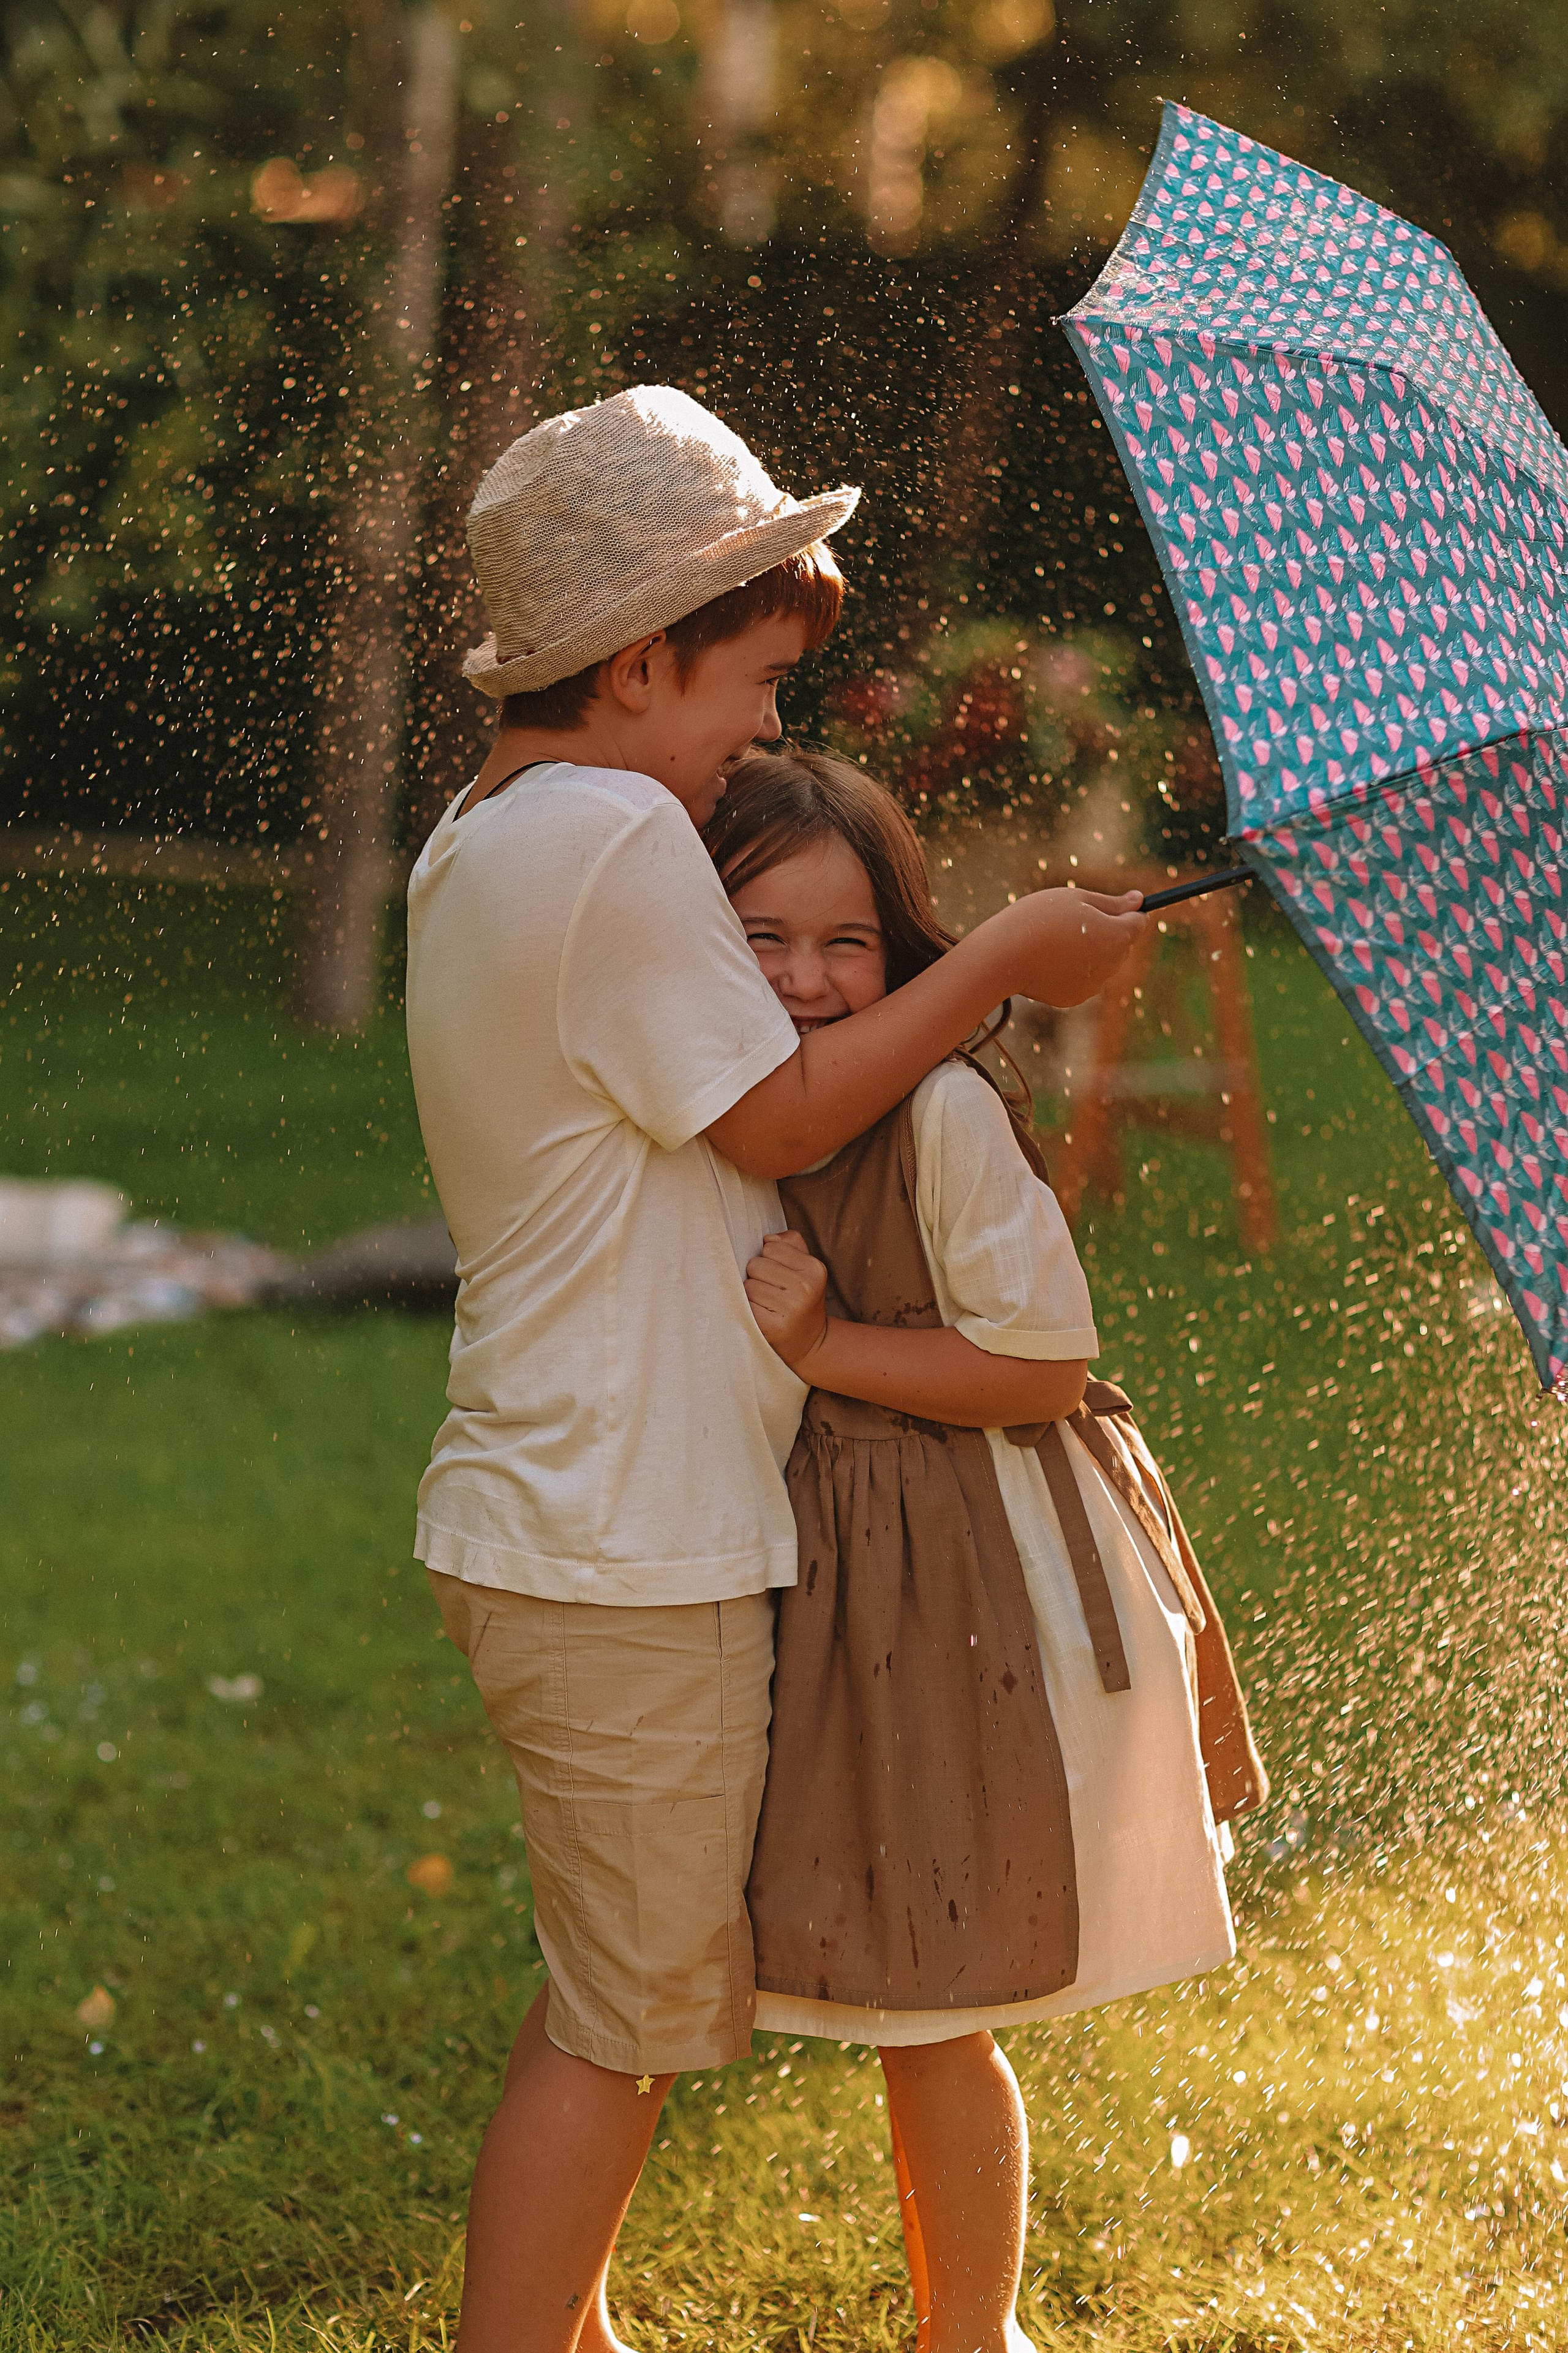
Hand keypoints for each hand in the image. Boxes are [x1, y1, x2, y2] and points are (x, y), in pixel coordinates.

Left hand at [744, 1230, 827, 1374]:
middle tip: (772, 1292)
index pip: (770, 1247)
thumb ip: (790, 1243)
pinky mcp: (773, 1327)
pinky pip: (745, 1305)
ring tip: (768, 1305)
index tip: (780, 1275)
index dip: (769, 1260)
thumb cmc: (802, 1298)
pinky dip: (748, 1310)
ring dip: (752, 1294)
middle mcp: (805, 1288)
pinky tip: (762, 1316)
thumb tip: (767, 1238)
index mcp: (814, 1268)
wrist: (811, 1343)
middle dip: (759, 1276)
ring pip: (748, 1285)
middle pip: (756, 1264)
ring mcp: (790, 1309)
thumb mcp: (806, 1268)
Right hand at [981, 887, 1145, 1007]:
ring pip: (1101, 963)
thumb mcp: (1076, 899)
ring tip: (1056, 940)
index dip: (1127, 911)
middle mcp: (1112, 964)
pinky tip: (1049, 960)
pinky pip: (1082, 979)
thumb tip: (1139, 900)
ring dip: (1089, 951)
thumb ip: (1111, 902)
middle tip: (1073, 920)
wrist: (1003, 957)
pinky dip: (1072, 969)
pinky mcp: (1074, 998)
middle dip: (1107, 931)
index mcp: (1117, 935)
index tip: (1107, 906)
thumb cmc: (1038, 919)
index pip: (1139, 922)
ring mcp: (1093, 985)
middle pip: (1122, 944)